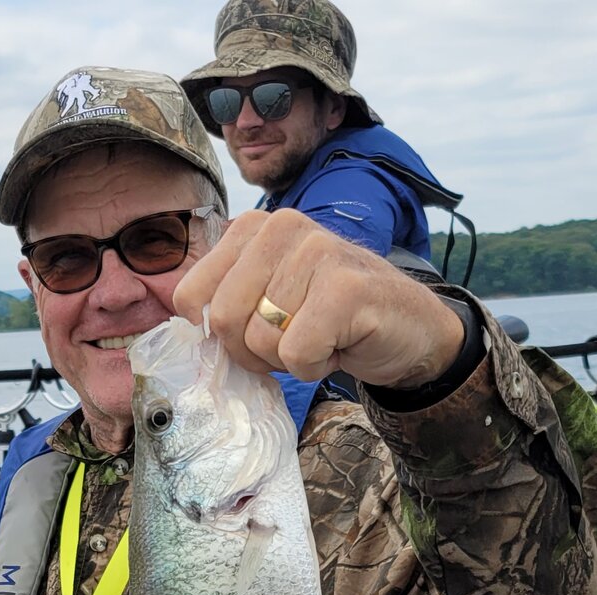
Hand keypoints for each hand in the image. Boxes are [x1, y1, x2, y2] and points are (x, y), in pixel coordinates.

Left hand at [174, 208, 463, 387]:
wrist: (408, 328)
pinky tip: (339, 344)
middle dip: (253, 352)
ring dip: (290, 360)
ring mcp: (316, 252)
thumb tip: (187, 322)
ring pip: (261, 341)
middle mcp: (282, 228)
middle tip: (291, 342)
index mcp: (253, 227)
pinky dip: (316, 366)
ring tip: (321, 337)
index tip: (258, 330)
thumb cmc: (330, 318)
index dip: (220, 334)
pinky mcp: (345, 288)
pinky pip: (297, 353)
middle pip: (223, 320)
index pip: (191, 297)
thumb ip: (227, 299)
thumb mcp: (268, 296)